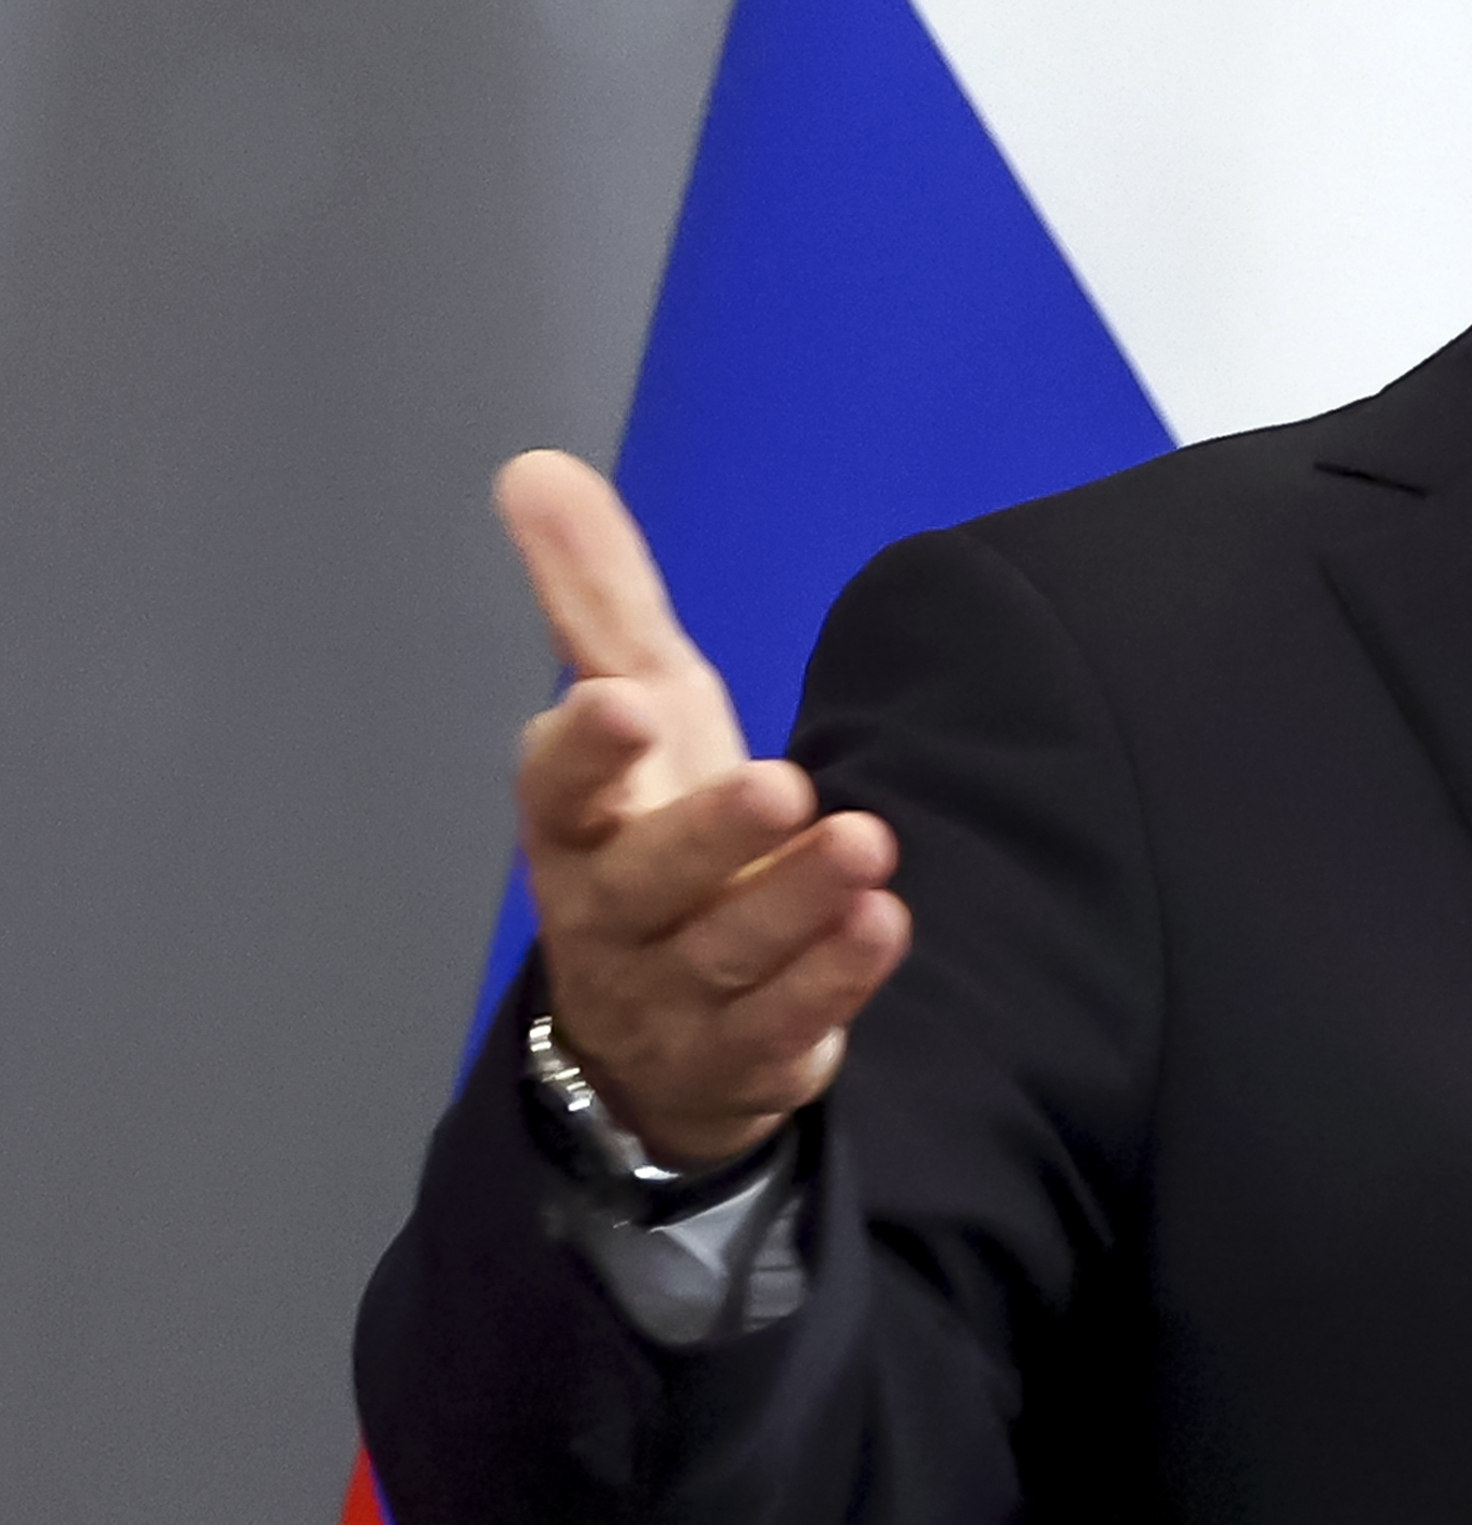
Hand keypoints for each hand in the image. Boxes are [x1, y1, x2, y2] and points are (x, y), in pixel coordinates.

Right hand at [498, 450, 908, 1166]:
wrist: (657, 1029)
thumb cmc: (649, 835)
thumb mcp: (634, 715)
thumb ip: (594, 602)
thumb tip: (536, 468)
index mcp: (574, 829)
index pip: (555, 791)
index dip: (581, 752)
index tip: (618, 705)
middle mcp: (612, 917)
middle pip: (648, 881)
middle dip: (711, 835)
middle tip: (781, 784)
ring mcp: (675, 997)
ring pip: (730, 956)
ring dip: (797, 902)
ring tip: (864, 845)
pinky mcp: (745, 1056)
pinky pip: (785, 1024)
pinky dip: (833, 979)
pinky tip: (883, 923)